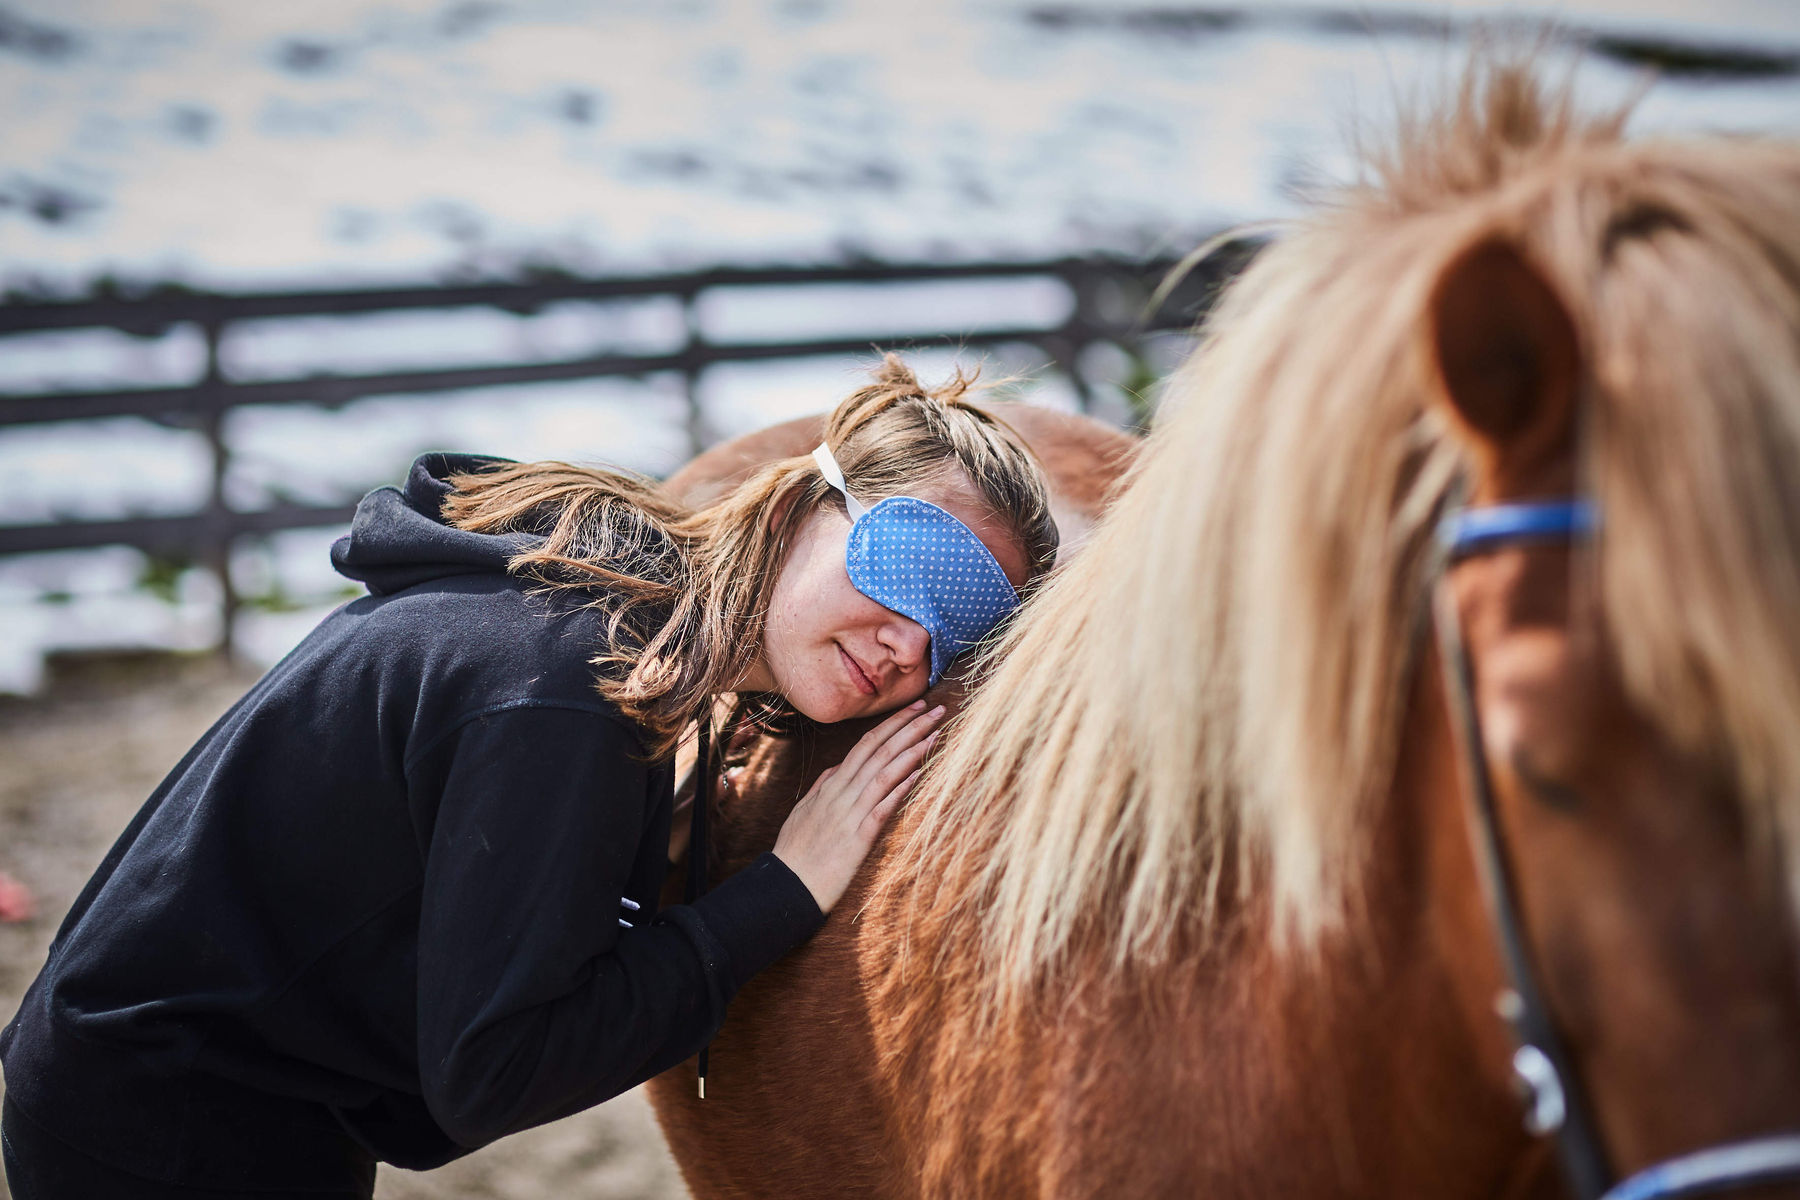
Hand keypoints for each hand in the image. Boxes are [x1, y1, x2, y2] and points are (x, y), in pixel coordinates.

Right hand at [772, 700, 945, 912]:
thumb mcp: (805, 810)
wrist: (789, 885)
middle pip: (880, 750)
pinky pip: (883, 807)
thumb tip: (838, 768)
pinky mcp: (858, 837)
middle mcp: (842, 792)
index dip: (892, 724)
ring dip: (912, 751)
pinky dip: (901, 788)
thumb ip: (823, 786)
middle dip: (909, 727)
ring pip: (884, 773)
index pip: (866, 744)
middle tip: (935, 710)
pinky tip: (920, 773)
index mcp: (832, 785)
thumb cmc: (797, 850)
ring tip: (936, 734)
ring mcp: (850, 813)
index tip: (914, 708)